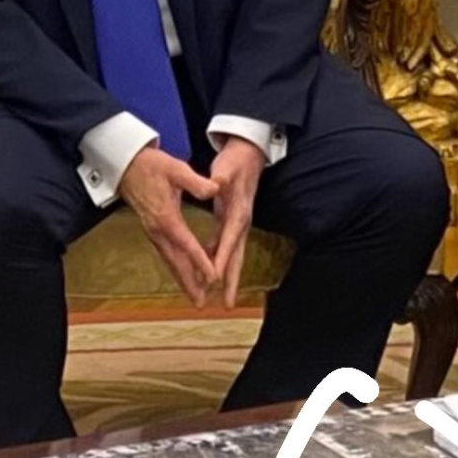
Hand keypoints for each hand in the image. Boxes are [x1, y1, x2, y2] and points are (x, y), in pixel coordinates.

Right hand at [119, 148, 218, 306]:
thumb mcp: (176, 168)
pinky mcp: (153, 230)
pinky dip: (176, 268)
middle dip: (189, 282)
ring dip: (183, 279)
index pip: (187, 244)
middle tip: (202, 302)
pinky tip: (184, 275)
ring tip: (196, 297)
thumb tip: (215, 189)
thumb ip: (196, 182)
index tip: (214, 277)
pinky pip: (166, 255)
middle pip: (176, 262)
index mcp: (166, 217)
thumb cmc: (152, 166)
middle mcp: (158, 230)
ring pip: (170, 261)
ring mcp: (154, 232)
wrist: (127, 166)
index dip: (201, 261)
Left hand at [209, 137, 266, 307]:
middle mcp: (241, 222)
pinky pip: (225, 246)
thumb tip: (216, 184)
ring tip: (221, 298)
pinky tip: (209, 269)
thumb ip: (219, 177)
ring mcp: (238, 224)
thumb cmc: (235, 161)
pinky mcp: (233, 221)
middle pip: (237, 256)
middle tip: (228, 304)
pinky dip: (218, 260)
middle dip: (232, 281)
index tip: (216, 277)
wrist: (248, 154)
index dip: (223, 258)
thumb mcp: (226, 167)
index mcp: (238, 211)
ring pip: (233, 255)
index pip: (229, 238)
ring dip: (227, 276)